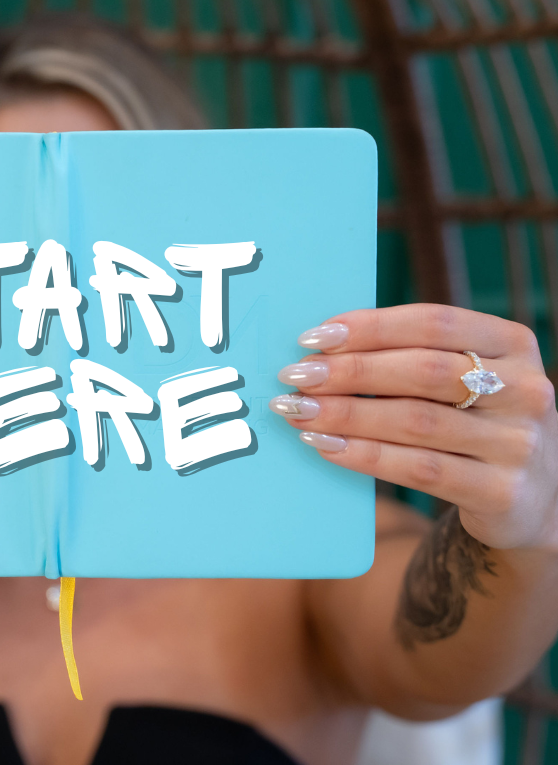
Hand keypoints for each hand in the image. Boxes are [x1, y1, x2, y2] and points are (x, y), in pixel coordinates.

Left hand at [270, 304, 557, 552]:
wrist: (528, 500)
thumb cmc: (473, 422)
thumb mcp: (462, 380)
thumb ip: (410, 357)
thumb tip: (321, 349)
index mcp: (514, 344)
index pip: (434, 323)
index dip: (369, 326)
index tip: (313, 337)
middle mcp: (525, 389)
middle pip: (422, 371)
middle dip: (349, 372)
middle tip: (294, 377)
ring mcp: (518, 443)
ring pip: (415, 422)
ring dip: (346, 414)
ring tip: (297, 412)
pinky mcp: (502, 492)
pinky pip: (419, 470)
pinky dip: (364, 455)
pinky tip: (324, 445)